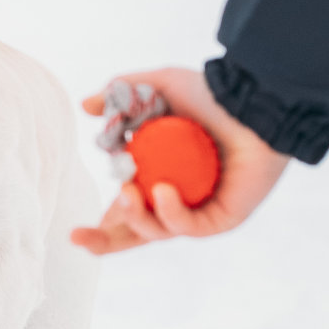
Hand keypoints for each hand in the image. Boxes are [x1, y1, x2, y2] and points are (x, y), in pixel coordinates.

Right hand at [70, 67, 289, 255]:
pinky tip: (160, 191)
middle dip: (104, 240)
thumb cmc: (211, 95)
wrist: (254, 102)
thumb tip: (85, 106)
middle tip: (77, 237)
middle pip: (135, 233)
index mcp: (159, 178)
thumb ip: (120, 94)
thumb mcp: (156, 87)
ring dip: (134, 217)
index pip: (126, 209)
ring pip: (156, 230)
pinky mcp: (222, 218)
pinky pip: (188, 225)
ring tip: (126, 193)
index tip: (74, 232)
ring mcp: (199, 212)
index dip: (101, 225)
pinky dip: (170, 211)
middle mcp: (177, 200)